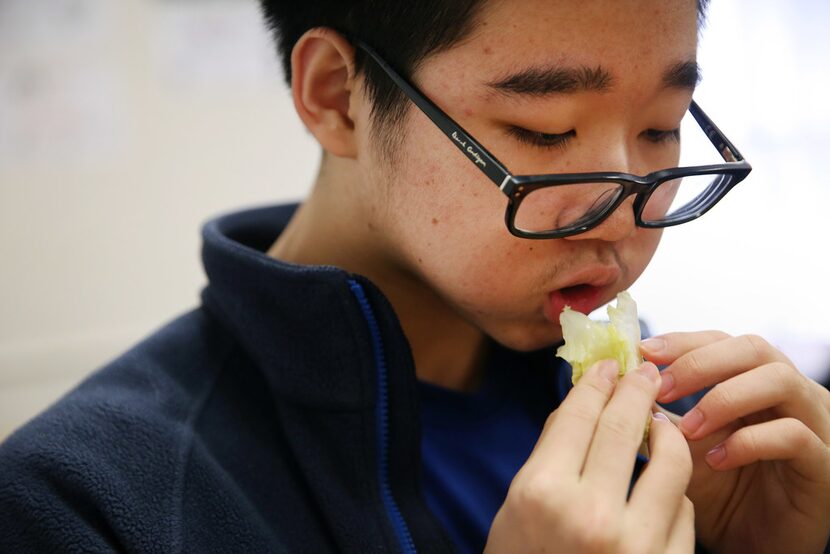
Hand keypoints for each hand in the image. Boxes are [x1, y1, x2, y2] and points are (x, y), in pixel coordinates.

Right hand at [485, 360, 693, 553]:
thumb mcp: (518, 506)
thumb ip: (551, 452)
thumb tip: (585, 400)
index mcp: (542, 493)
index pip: (578, 416)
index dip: (597, 382)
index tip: (610, 365)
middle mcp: (590, 515)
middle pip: (624, 427)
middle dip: (637, 389)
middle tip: (643, 371)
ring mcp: (634, 546)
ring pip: (671, 463)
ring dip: (669, 435)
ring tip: (662, 426)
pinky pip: (685, 512)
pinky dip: (675, 493)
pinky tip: (662, 488)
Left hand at [642, 332, 829, 553]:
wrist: (751, 546)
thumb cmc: (717, 491)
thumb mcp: (679, 445)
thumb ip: (657, 412)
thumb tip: (619, 380)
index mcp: (753, 380)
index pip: (721, 340)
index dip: (682, 341)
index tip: (643, 352)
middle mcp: (788, 393)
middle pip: (752, 348)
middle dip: (700, 363)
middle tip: (660, 388)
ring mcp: (813, 423)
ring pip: (780, 380)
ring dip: (724, 398)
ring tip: (688, 427)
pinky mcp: (823, 463)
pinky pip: (793, 435)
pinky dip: (749, 441)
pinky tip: (716, 460)